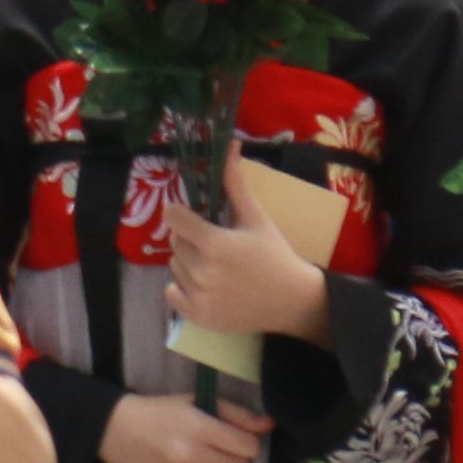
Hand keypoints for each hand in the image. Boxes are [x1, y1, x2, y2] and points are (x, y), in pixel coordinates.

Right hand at [101, 389, 258, 462]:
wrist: (118, 431)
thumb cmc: (162, 413)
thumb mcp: (198, 402)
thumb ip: (236, 414)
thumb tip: (269, 425)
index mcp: (200, 429)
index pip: (248, 447)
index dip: (247, 443)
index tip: (235, 439)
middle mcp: (191, 457)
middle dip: (237, 460)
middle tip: (221, 452)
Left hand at [163, 186, 332, 347]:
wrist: (291, 300)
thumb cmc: (274, 254)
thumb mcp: (256, 217)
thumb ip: (236, 184)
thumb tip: (229, 145)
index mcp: (215, 244)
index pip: (173, 218)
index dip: (179, 213)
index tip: (191, 216)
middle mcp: (202, 272)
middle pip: (175, 243)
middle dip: (190, 238)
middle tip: (215, 243)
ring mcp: (198, 296)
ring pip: (174, 267)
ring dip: (188, 262)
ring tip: (215, 265)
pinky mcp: (198, 316)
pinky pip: (171, 293)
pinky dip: (182, 288)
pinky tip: (205, 285)